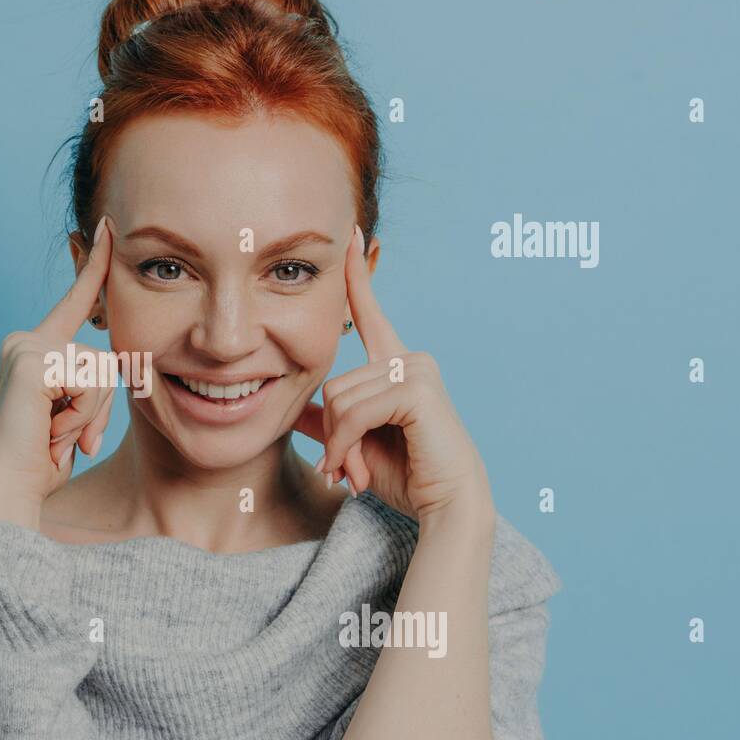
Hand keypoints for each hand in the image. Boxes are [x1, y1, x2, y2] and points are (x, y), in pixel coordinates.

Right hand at [0, 215, 117, 529]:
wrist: (8, 492)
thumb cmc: (39, 464)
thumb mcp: (75, 417)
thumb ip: (90, 387)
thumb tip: (123, 365)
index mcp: (34, 349)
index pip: (76, 301)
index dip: (95, 265)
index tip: (109, 227)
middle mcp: (24, 341)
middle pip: (104, 356)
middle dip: (99, 406)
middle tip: (65, 436)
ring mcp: (25, 348)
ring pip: (101, 372)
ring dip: (90, 416)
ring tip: (55, 436)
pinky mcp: (31, 362)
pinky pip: (90, 383)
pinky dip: (80, 417)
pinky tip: (49, 432)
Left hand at [294, 224, 491, 522]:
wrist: (444, 507)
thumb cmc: (406, 477)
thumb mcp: (354, 445)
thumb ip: (328, 421)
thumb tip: (295, 409)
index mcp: (395, 366)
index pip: (368, 313)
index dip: (356, 276)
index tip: (350, 233)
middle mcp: (409, 359)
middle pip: (333, 382)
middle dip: (333, 434)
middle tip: (345, 468)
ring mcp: (416, 370)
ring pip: (340, 399)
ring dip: (338, 446)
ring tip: (353, 472)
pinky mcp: (417, 389)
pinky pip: (355, 411)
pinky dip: (347, 445)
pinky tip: (356, 469)